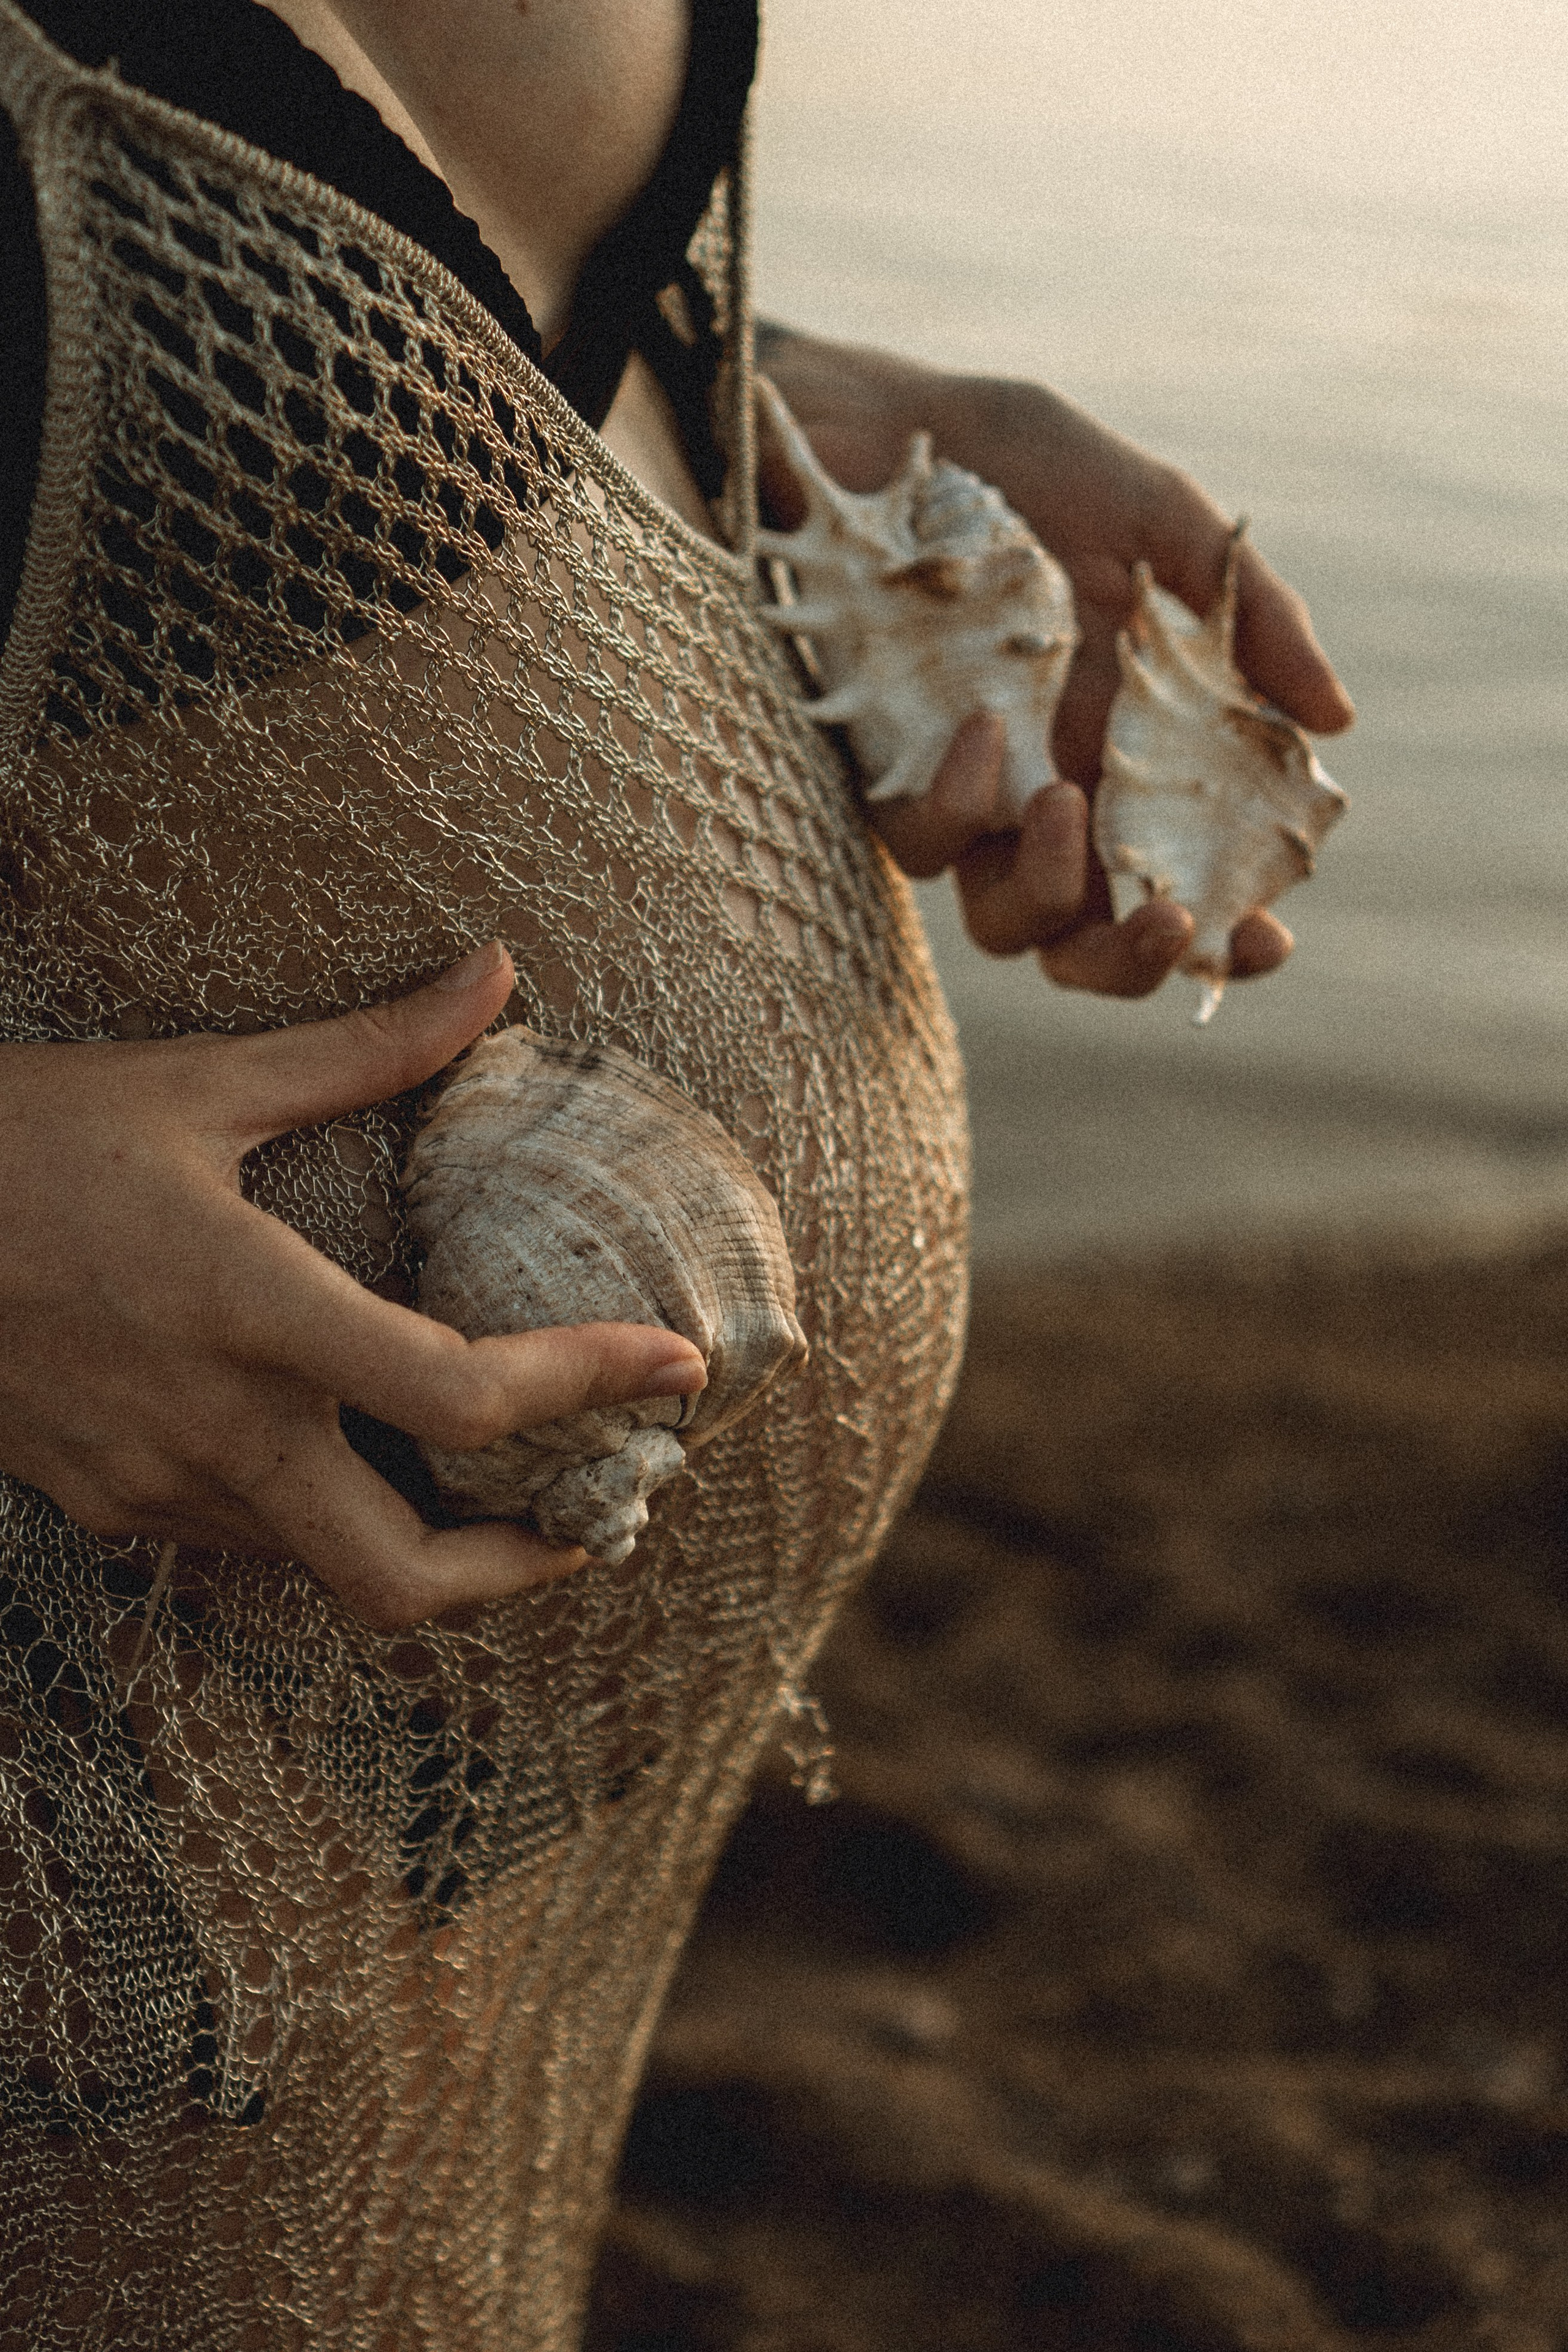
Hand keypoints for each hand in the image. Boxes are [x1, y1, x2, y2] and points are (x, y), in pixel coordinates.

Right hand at [0, 942, 705, 1627]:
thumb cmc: (16, 1137)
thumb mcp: (197, 1082)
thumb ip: (366, 1048)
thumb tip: (496, 974)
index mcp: (249, 1311)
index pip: (460, 1394)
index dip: (588, 1387)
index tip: (678, 1370)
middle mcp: (211, 1429)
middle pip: (404, 1581)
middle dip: (522, 1573)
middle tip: (594, 1518)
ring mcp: (151, 1487)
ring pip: (326, 1566)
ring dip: (424, 1537)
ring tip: (498, 1476)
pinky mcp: (105, 1504)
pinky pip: (248, 1539)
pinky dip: (326, 1512)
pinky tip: (350, 1446)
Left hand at [757, 329, 1354, 996]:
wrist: (871, 428)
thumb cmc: (1019, 467)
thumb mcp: (1157, 519)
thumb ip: (1250, 616)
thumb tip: (1333, 719)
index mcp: (1128, 757)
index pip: (1179, 881)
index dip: (1222, 935)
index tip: (1266, 935)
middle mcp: (1047, 795)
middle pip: (1085, 945)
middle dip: (1132, 962)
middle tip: (1170, 920)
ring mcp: (965, 794)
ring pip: (1003, 923)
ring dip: (1049, 889)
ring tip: (1062, 800)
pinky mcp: (883, 773)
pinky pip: (922, 842)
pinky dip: (960, 802)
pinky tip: (984, 724)